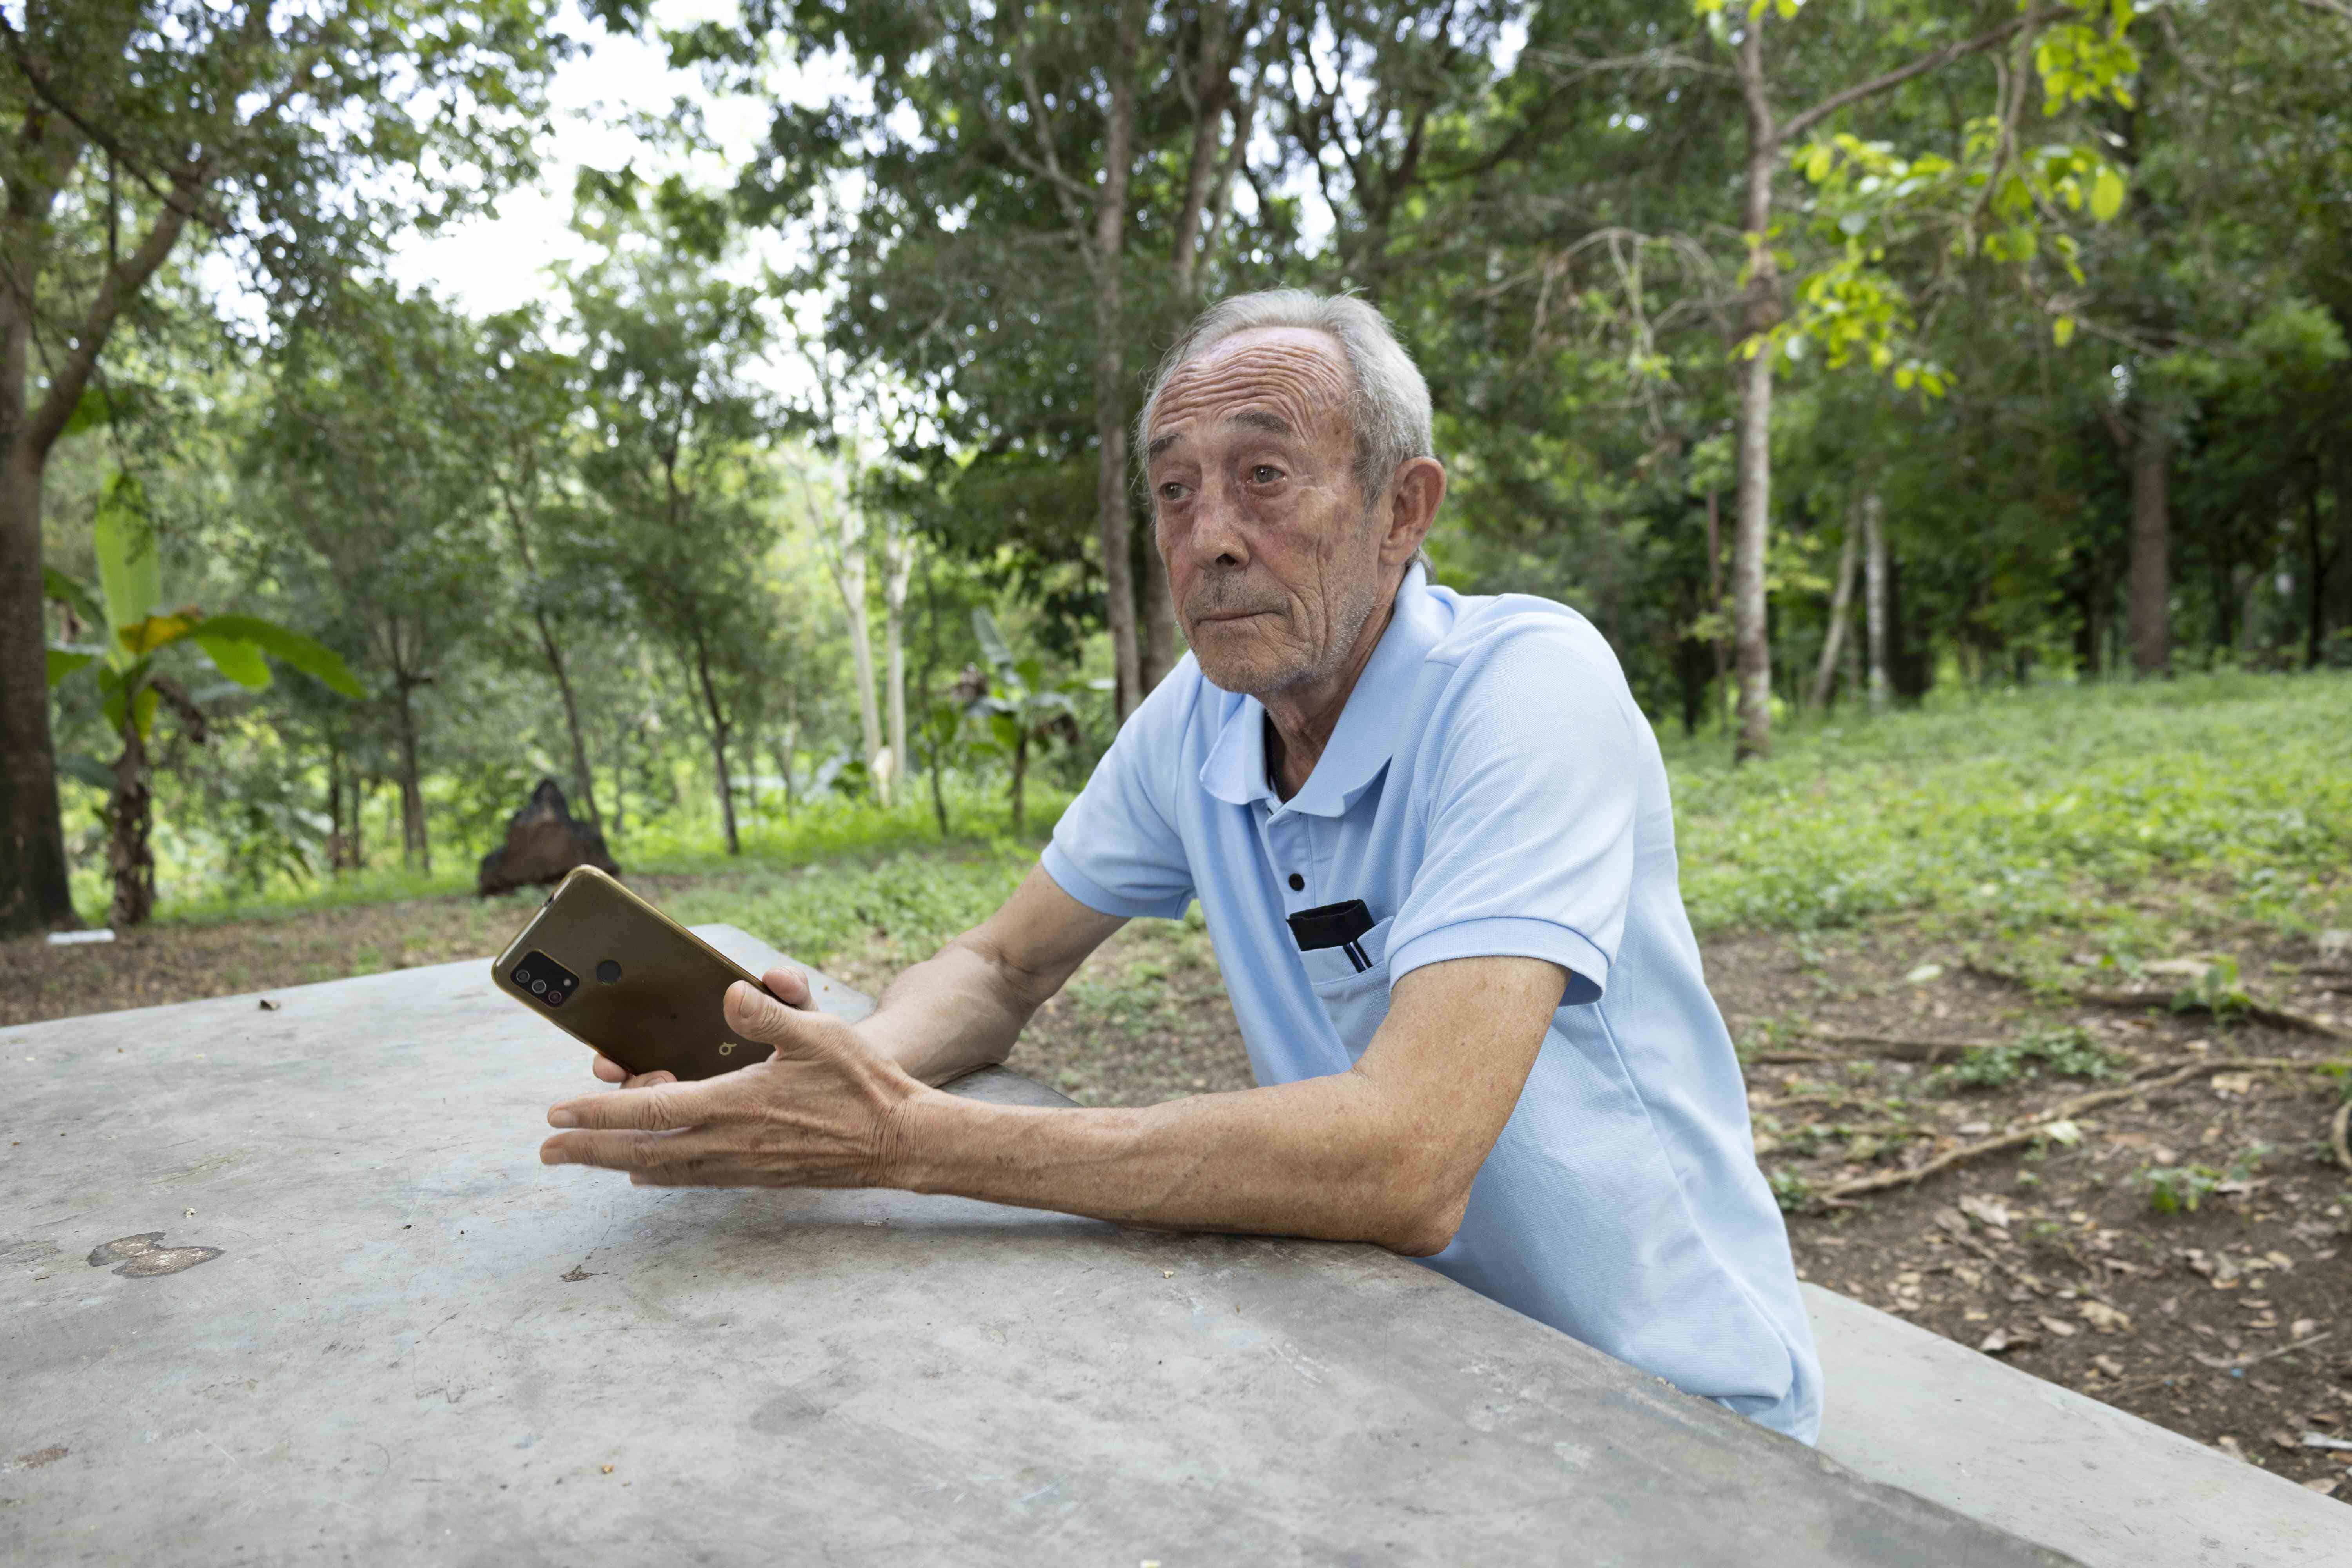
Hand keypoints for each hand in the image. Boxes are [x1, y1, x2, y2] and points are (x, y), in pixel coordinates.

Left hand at [540, 967, 926, 1188]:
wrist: (901, 1141)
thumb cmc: (863, 1085)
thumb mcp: (820, 1034)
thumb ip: (770, 1015)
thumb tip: (730, 996)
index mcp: (735, 1104)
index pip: (650, 1109)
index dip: (598, 1111)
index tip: (556, 1112)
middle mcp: (729, 1143)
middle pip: (640, 1151)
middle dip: (588, 1150)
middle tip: (546, 1151)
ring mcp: (742, 1165)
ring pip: (662, 1169)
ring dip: (616, 1163)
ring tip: (584, 1158)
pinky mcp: (758, 1175)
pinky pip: (692, 1177)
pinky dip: (660, 1173)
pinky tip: (649, 1171)